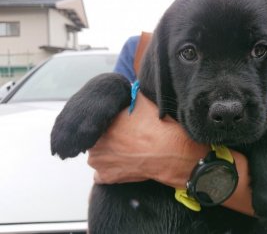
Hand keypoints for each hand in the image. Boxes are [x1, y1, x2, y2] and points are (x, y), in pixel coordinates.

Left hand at [87, 92, 208, 186]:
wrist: (170, 151)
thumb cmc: (155, 125)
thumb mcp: (141, 99)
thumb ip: (130, 95)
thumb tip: (130, 90)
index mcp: (98, 122)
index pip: (99, 120)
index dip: (112, 120)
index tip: (122, 122)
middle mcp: (93, 143)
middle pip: (99, 137)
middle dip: (110, 137)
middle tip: (127, 135)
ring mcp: (98, 162)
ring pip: (100, 155)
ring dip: (109, 153)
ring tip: (128, 149)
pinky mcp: (106, 178)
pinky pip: (102, 173)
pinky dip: (111, 169)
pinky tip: (124, 163)